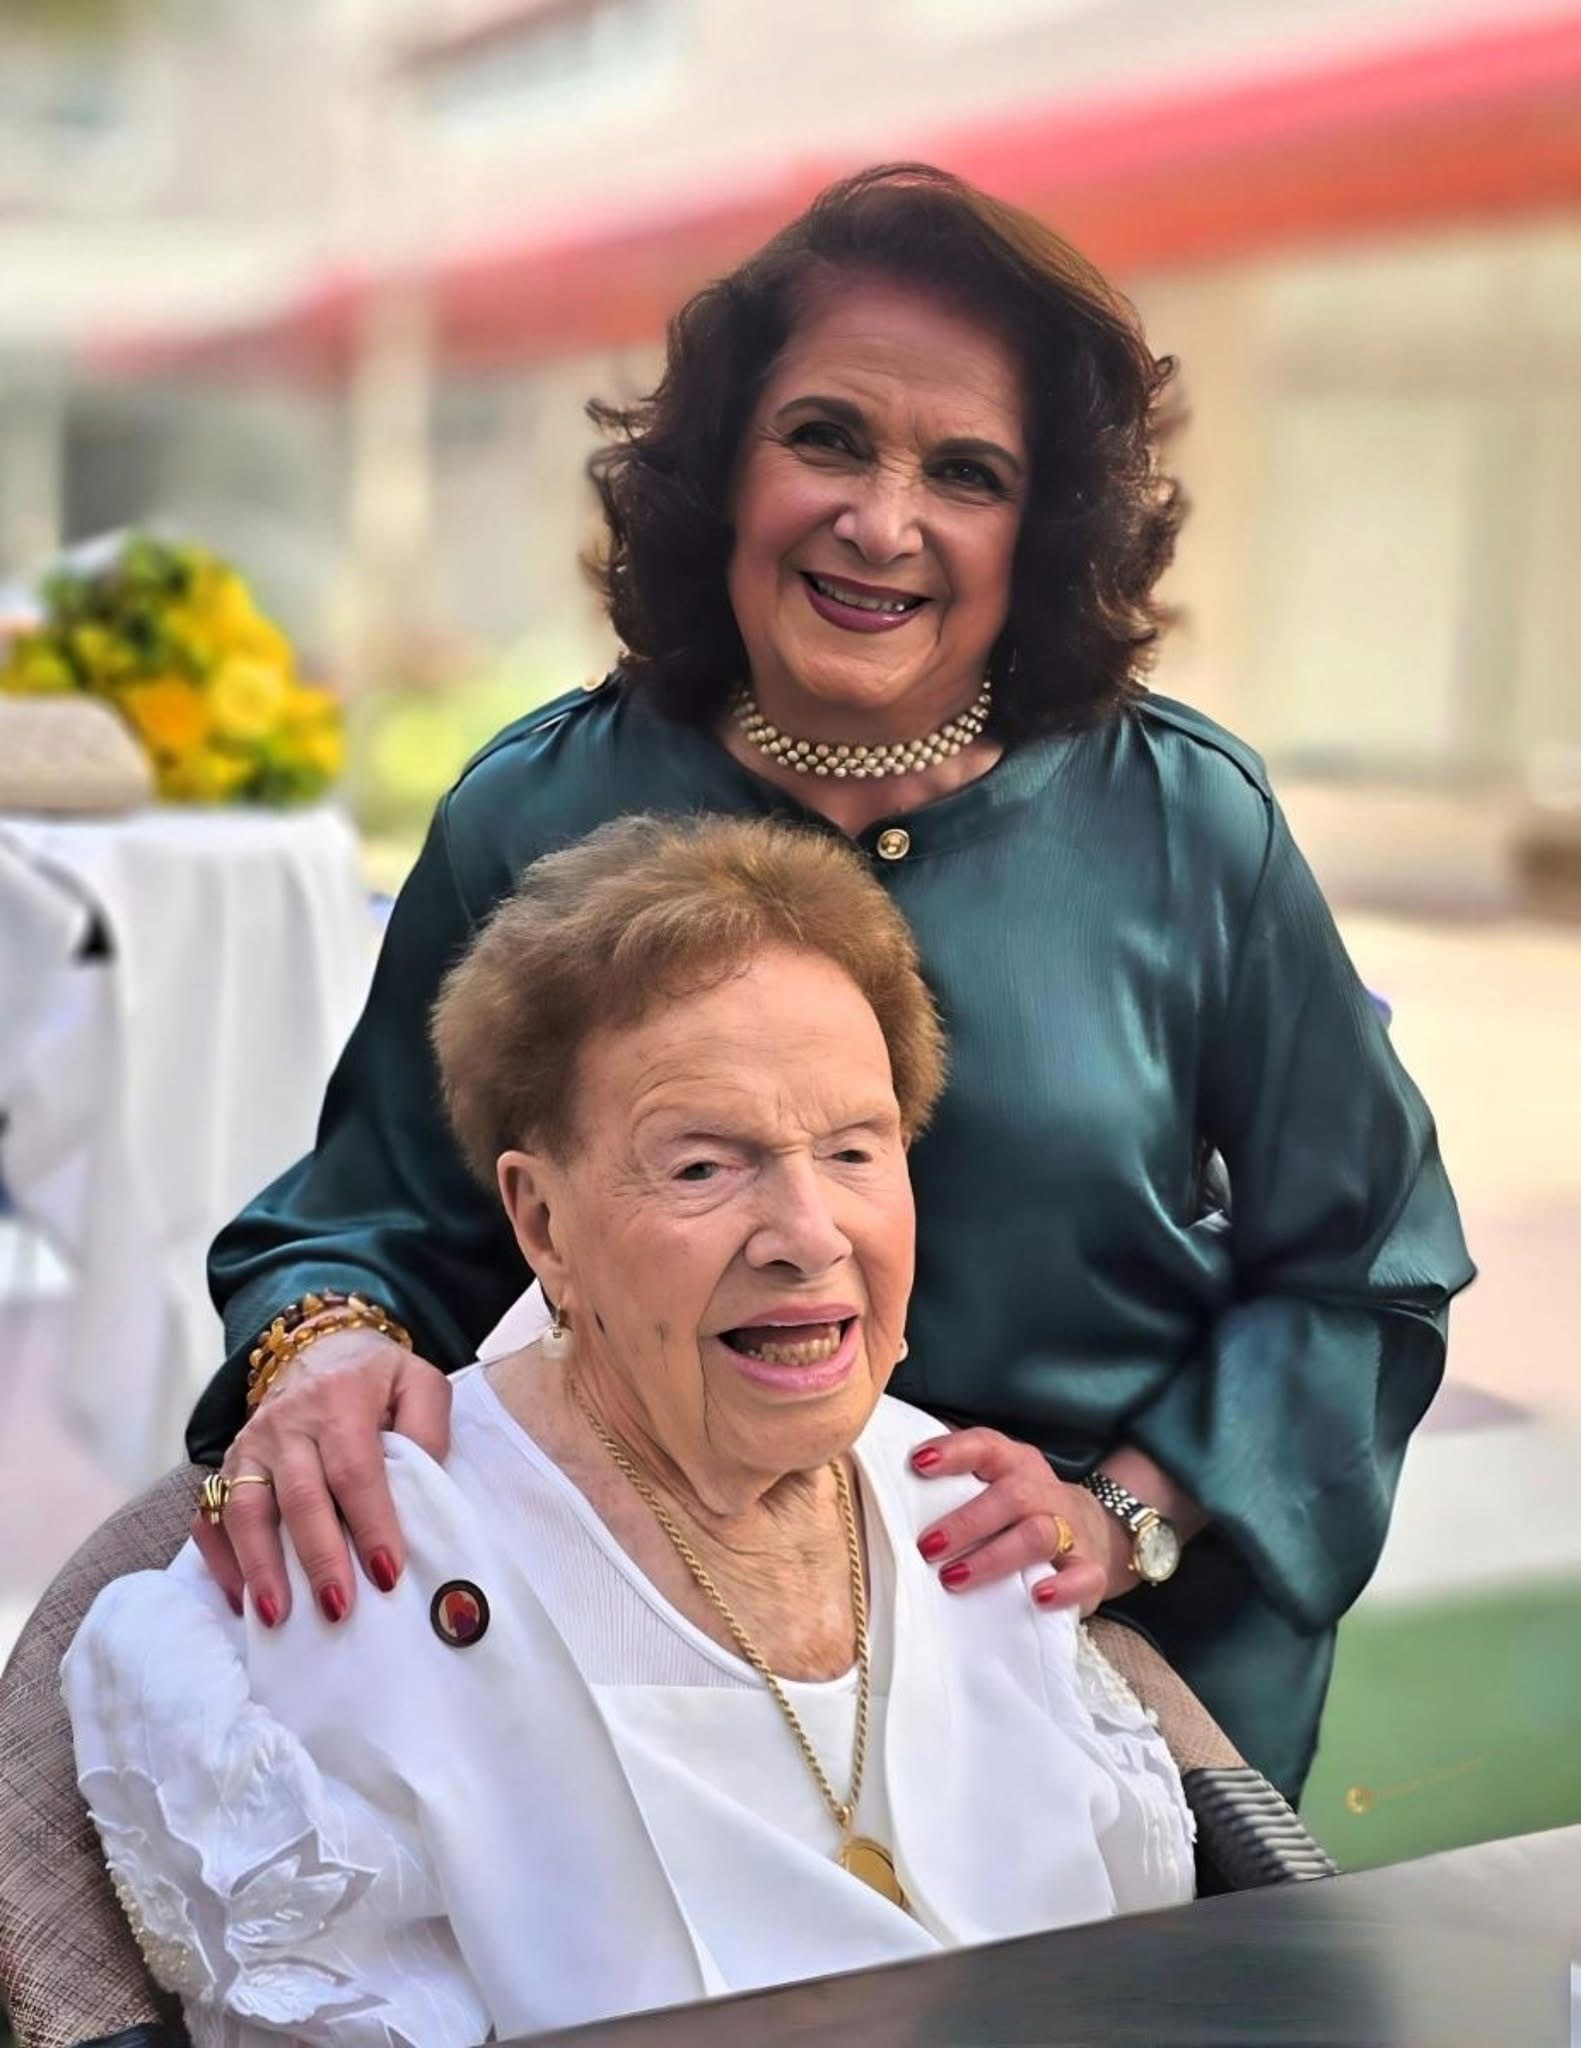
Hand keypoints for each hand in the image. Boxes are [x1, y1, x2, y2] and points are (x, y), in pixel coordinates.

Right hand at [190, 1327, 451, 1628]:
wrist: (318, 1345)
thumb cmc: (376, 1377)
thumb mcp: (418, 1382)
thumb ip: (428, 1427)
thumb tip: (425, 1485)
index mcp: (340, 1399)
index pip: (355, 1469)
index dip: (371, 1523)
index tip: (388, 1572)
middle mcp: (288, 1422)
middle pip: (300, 1496)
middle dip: (318, 1556)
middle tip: (338, 1608)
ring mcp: (251, 1444)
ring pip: (246, 1509)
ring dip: (261, 1566)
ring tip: (277, 1616)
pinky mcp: (229, 1463)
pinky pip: (213, 1513)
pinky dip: (221, 1559)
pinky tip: (239, 1599)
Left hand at [910, 1427, 1132, 1615]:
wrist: (1100, 1533)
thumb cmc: (1024, 1511)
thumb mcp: (998, 1487)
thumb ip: (959, 1489)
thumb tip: (890, 1496)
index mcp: (1016, 1465)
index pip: (986, 1447)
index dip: (953, 1452)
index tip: (918, 1464)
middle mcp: (1043, 1492)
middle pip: (1011, 1496)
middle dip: (966, 1522)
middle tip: (927, 1547)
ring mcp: (1072, 1530)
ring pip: (1039, 1534)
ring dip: (994, 1557)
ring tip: (954, 1579)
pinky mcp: (1091, 1569)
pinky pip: (1083, 1576)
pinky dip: (1062, 1587)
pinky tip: (1037, 1596)